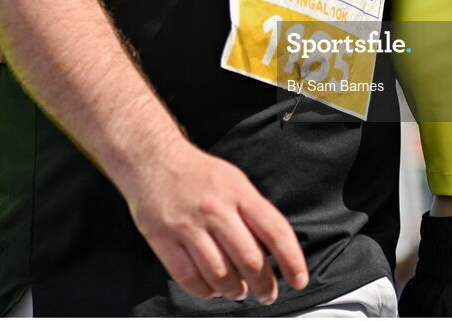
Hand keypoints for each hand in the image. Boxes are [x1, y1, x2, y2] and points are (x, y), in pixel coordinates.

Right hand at [125, 140, 307, 304]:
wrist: (153, 158)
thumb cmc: (197, 172)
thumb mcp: (234, 181)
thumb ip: (252, 211)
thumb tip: (273, 248)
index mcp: (238, 192)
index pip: (274, 230)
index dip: (291, 259)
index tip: (299, 279)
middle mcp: (215, 209)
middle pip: (249, 260)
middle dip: (264, 285)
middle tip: (267, 293)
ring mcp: (188, 225)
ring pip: (221, 275)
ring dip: (235, 291)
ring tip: (239, 291)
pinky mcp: (163, 239)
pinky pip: (190, 278)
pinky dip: (205, 291)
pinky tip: (211, 288)